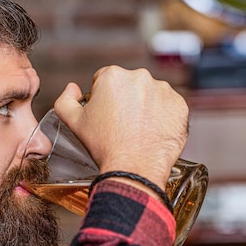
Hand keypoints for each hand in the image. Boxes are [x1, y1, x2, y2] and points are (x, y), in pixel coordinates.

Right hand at [54, 65, 188, 189]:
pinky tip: (152, 131)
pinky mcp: (180, 105)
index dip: (103, 98)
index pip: (105, 79)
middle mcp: (140, 77)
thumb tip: (72, 89)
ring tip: (137, 130)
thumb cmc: (105, 146)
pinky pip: (169, 107)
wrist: (134, 168)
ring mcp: (163, 91)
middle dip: (125, 100)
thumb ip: (65, 99)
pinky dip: (162, 116)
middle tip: (121, 124)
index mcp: (113, 76)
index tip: (107, 114)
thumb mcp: (74, 122)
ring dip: (145, 107)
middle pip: (129, 85)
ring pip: (150, 94)